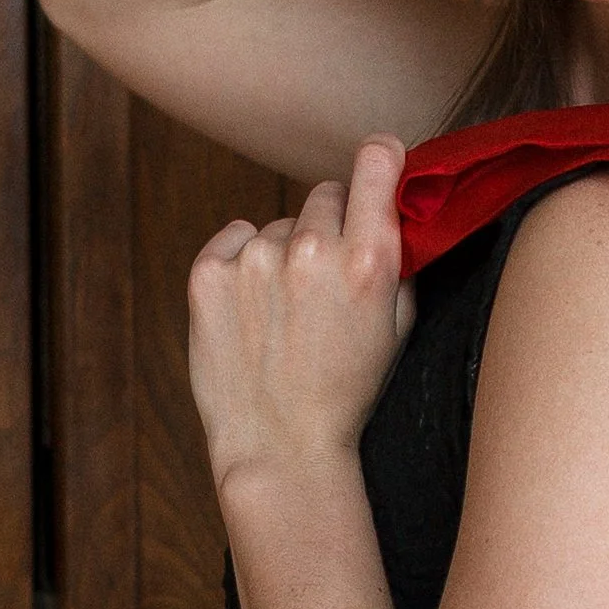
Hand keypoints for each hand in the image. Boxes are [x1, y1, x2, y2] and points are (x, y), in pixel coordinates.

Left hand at [188, 135, 415, 495]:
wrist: (279, 446)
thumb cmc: (346, 392)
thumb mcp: (399, 329)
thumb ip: (400, 260)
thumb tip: (397, 207)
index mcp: (369, 261)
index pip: (376, 161)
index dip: (380, 161)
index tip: (379, 166)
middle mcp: (312, 250)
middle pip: (325, 195)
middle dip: (330, 226)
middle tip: (325, 281)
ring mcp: (255, 260)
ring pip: (277, 225)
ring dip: (283, 254)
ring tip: (285, 314)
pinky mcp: (208, 274)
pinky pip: (234, 239)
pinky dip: (241, 263)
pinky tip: (253, 310)